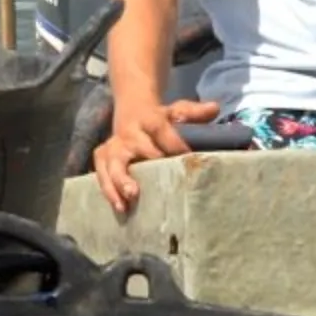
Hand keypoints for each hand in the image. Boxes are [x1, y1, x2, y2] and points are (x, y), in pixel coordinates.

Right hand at [93, 97, 221, 217]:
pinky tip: (119, 207)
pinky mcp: (103, 157)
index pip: (158, 129)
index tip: (184, 157)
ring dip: (116, 183)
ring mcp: (113, 146)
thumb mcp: (176, 110)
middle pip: (130, 148)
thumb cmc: (159, 118)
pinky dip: (107, 189)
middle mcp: (128, 133)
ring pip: (110, 164)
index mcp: (148, 119)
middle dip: (137, 167)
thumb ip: (194, 113)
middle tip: (138, 190)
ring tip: (124, 203)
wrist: (131, 110)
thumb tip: (215, 108)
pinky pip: (101, 172)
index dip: (171, 143)